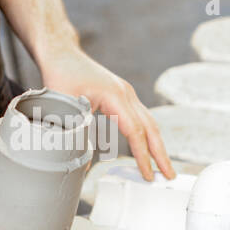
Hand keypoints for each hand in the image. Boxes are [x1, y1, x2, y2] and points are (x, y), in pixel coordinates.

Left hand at [38, 46, 174, 180]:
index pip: (135, 131)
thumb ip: (75, 133)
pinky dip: (146, 135)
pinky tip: (147, 148)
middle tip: (169, 177)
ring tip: (163, 167)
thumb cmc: (61, 74)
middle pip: (151, 128)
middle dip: (161, 154)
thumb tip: (81, 163)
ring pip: (148, 122)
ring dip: (157, 145)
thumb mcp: (64, 105)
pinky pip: (140, 118)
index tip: (147, 175)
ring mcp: (126, 94)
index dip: (142, 155)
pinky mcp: (122, 96)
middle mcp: (126, 94)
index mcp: (115, 95)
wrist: (61, 53)